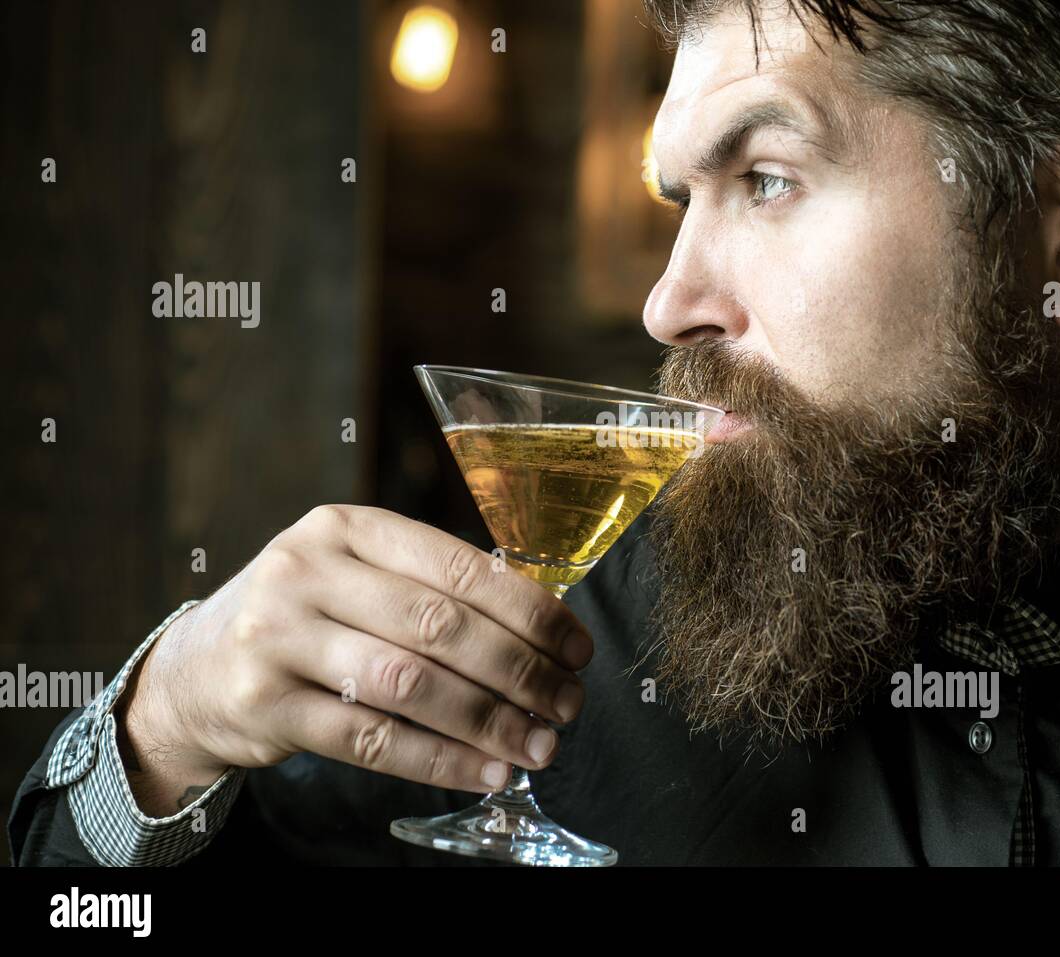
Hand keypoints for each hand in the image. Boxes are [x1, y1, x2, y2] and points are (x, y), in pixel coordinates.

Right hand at [118, 505, 592, 813]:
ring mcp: (277, 638)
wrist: (193, 671)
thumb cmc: (305, 616)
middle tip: (568, 703)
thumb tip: (543, 633)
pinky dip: (440, 761)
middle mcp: (306, 572)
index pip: (459, 567)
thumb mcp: (354, 574)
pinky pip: (372, 740)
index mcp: (346, 527)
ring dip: (487, 721)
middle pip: (439, 626)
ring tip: (539, 744)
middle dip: (519, 671)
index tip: (576, 648)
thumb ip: (429, 589)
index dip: (530, 611)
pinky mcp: (263, 706)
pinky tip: (485, 771)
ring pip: (409, 685)